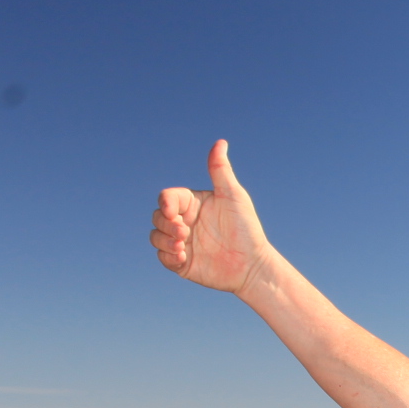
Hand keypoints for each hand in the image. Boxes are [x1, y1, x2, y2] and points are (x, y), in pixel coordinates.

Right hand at [149, 139, 271, 293]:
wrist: (252, 265)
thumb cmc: (246, 228)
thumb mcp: (234, 196)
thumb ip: (220, 170)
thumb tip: (220, 142)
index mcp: (193, 204)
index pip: (168, 198)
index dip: (165, 203)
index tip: (172, 212)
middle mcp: (185, 221)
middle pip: (157, 216)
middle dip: (165, 224)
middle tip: (184, 232)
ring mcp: (182, 242)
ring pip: (155, 236)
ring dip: (163, 240)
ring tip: (182, 246)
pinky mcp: (182, 262)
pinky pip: (163, 257)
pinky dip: (168, 256)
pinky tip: (183, 257)